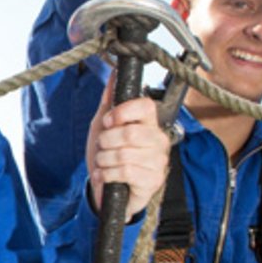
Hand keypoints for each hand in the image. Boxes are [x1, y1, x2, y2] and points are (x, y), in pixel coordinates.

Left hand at [86, 78, 171, 216]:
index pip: (145, 106)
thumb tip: (114, 74)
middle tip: (102, 147)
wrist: (107, 189)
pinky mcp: (153, 181)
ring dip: (104, 160)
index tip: (108, 121)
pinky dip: (107, 174)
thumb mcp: (103, 126)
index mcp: (149, 123)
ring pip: (124, 154)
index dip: (123, 112)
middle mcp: (159, 140)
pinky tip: (105, 176)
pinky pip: (125, 172)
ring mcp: (158, 162)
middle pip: (130, 133)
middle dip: (106, 141)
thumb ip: (109, 101)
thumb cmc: (108, 155)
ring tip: (103, 163)